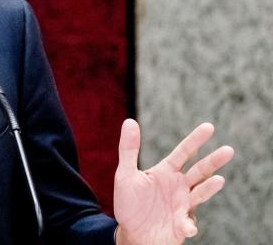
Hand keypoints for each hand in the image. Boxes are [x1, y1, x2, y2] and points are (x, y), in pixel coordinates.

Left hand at [113, 119, 233, 244]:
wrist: (133, 233)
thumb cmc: (129, 203)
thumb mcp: (125, 175)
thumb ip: (128, 150)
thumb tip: (129, 121)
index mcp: (166, 172)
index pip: (183, 152)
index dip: (195, 140)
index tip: (209, 127)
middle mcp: (179, 186)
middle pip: (200, 170)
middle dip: (213, 161)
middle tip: (229, 150)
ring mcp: (183, 204)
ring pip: (200, 193)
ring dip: (210, 188)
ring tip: (219, 180)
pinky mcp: (182, 224)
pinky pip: (189, 223)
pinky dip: (190, 224)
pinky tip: (187, 227)